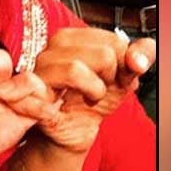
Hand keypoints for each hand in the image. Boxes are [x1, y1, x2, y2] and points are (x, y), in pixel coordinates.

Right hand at [31, 28, 156, 151]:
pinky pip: (46, 96)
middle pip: (103, 55)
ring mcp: (36, 75)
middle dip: (111, 78)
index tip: (113, 77)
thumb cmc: (93, 99)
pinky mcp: (30, 99)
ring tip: (90, 98)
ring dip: (94, 91)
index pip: (115, 42)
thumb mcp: (123, 75)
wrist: (72, 131)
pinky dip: (62, 106)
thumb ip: (140, 56)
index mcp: (70, 39)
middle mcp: (49, 51)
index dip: (123, 64)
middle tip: (100, 89)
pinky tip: (69, 109)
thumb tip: (138, 60)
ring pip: (75, 69)